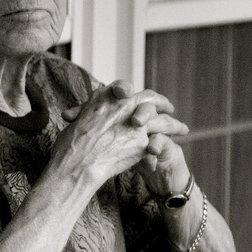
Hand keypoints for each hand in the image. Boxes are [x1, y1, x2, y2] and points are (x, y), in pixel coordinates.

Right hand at [51, 81, 187, 185]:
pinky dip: (163, 145)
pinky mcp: (143, 143)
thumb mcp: (78, 120)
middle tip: (169, 108)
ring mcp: (135, 124)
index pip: (124, 87)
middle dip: (161, 103)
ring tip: (181, 129)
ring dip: (173, 124)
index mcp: (105, 98)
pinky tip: (169, 148)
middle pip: (150, 99)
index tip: (137, 96)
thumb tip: (92, 110)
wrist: (76, 164)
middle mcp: (123, 107)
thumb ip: (90, 112)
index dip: (132, 91)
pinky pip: (158, 141)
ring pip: (162, 120)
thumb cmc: (70, 145)